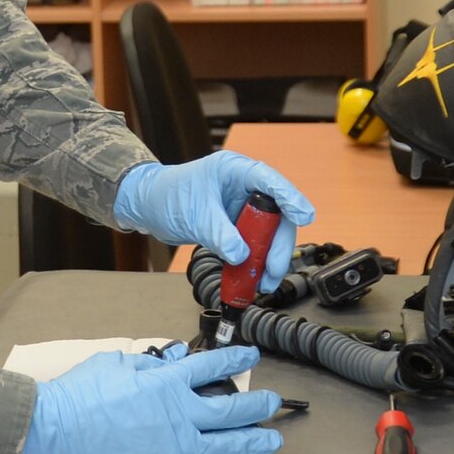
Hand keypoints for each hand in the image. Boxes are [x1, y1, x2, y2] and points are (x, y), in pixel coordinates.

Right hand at [17, 343, 281, 453]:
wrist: (54, 430)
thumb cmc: (80, 394)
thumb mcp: (116, 363)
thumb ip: (151, 363)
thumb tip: (174, 358)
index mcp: (167, 382)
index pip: (212, 367)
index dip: (235, 361)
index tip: (251, 357)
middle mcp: (179, 415)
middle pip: (231, 410)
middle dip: (257, 405)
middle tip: (273, 402)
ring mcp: (175, 449)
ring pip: (227, 446)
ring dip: (254, 442)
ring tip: (273, 440)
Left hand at [112, 154, 314, 289]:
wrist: (149, 206)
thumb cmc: (168, 196)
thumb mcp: (195, 215)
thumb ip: (219, 235)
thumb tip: (241, 255)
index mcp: (235, 171)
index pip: (270, 181)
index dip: (290, 198)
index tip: (304, 216)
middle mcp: (245, 187)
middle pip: (276, 215)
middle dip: (277, 245)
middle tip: (272, 269)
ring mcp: (243, 208)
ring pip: (268, 234)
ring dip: (268, 259)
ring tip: (263, 282)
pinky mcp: (237, 226)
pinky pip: (254, 245)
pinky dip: (254, 262)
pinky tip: (253, 279)